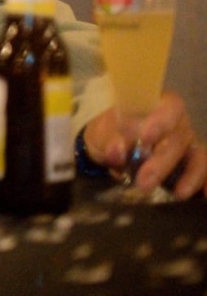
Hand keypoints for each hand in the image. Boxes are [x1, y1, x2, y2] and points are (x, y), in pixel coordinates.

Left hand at [83, 92, 206, 198]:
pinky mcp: (192, 162)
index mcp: (156, 104)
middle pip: (177, 138)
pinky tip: (204, 196)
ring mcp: (187, 142)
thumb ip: (109, 140)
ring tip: (178, 193)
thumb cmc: (109, 133)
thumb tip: (117, 152)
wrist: (110, 148)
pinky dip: (205, 183)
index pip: (169, 106)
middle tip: (144, 181)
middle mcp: (177, 121)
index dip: (161, 121)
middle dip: (162, 161)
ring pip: (195, 156)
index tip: (146, 138)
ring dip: (189, 176)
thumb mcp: (102, 134)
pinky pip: (203, 171)